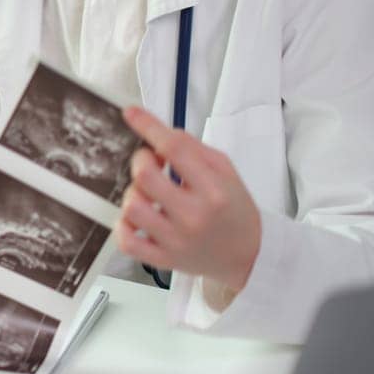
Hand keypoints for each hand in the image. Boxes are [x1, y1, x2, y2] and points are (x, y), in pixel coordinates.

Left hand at [116, 107, 261, 291]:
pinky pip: (126, 241)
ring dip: (133, 192)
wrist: (249, 256)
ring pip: (131, 206)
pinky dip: (124, 225)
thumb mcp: (226, 172)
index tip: (132, 113)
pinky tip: (138, 218)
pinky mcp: (162, 260)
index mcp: (214, 191)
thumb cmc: (234, 209)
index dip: (148, 127)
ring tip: (149, 194)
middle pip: (144, 176)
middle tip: (153, 163)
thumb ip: (194, 148)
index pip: (174, 149)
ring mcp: (176, 241)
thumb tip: (161, 132)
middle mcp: (194, 216)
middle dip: (142, 160)